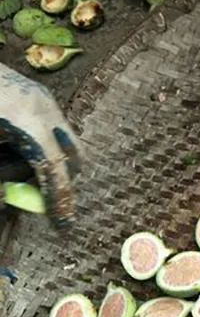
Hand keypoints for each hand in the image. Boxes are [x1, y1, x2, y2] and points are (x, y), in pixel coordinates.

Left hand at [0, 64, 81, 225]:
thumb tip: (9, 196)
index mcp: (26, 120)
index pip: (54, 166)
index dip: (59, 197)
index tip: (63, 223)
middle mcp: (43, 107)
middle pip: (72, 154)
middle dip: (62, 180)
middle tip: (42, 197)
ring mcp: (42, 97)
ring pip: (63, 141)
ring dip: (47, 162)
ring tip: (15, 169)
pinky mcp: (36, 92)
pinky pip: (50, 127)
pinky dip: (39, 145)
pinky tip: (13, 147)